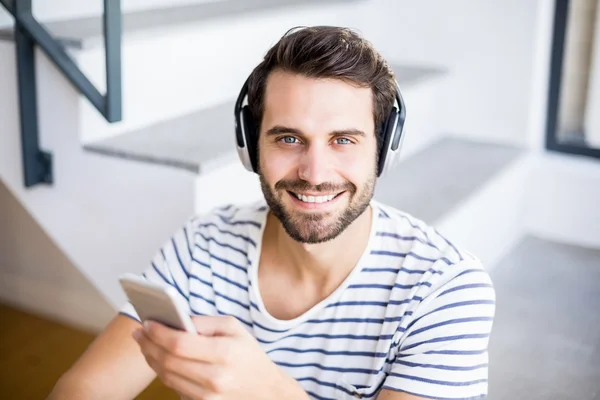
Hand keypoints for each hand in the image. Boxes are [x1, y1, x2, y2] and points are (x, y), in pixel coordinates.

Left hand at [132, 316, 308, 399]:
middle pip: (168, 361)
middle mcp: (215, 378)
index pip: (179, 343)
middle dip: (149, 344)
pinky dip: (163, 372)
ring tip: (145, 344)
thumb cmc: (248, 355)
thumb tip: (177, 320)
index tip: (147, 323)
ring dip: (151, 359)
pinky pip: (174, 388)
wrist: (265, 390)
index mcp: (224, 353)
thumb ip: (205, 322)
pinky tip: (159, 359)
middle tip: (139, 332)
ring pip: (167, 377)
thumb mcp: (234, 328)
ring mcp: (208, 396)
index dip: (158, 333)